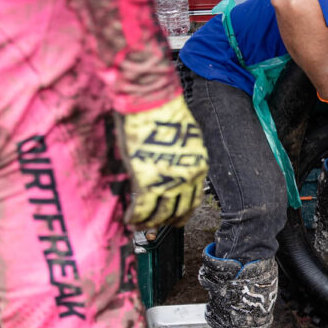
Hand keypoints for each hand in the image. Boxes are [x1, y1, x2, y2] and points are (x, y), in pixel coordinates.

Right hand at [114, 96, 207, 229]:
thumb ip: (180, 157)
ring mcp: (168, 181)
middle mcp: (187, 177)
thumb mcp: (185, 137)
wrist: (154, 101)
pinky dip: (135, 218)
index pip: (193, 200)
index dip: (182, 214)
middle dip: (164, 222)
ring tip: (138, 226)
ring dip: (147, 223)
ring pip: (159, 214)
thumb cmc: (166, 111)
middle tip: (154, 227)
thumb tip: (170, 166)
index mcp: (198, 166)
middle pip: (177, 211)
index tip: (175, 220)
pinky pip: (142, 208)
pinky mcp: (147, 181)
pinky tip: (129, 220)